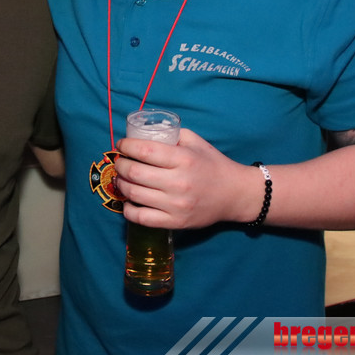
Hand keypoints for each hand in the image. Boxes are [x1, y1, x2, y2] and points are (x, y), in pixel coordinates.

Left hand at [114, 129, 260, 229]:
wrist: (234, 194)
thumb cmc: (213, 165)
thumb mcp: (196, 142)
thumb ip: (173, 135)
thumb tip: (146, 132)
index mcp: (183, 159)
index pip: (145, 151)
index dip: (127, 146)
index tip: (122, 145)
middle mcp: (178, 182)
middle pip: (135, 173)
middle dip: (121, 165)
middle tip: (120, 162)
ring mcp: (176, 205)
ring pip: (134, 194)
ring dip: (121, 184)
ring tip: (122, 179)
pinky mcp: (175, 222)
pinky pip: (142, 218)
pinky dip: (128, 210)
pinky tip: (128, 202)